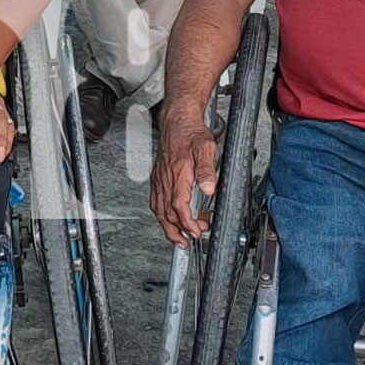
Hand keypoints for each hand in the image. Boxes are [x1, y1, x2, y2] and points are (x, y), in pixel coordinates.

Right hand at [149, 106, 217, 245]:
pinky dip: (161, 214)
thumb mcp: (205, 149)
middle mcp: (165, 180)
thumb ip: (206, 171)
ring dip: (167, 227)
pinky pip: (155, 201)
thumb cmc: (191, 133)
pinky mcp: (158, 177)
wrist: (177, 121)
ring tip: (177, 238)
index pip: (180, 208)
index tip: (197, 232)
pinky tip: (167, 217)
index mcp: (178, 176)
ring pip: (158, 210)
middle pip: (166, 215)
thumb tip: (209, 189)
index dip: (188, 224)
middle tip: (188, 243)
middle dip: (177, 232)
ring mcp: (159, 179)